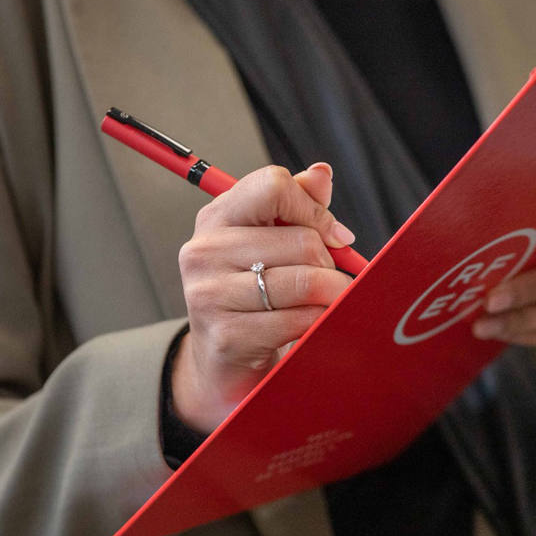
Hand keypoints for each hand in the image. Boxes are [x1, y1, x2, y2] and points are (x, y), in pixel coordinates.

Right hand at [171, 164, 354, 432]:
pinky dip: (317, 324)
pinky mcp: (226, 336)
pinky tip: (311, 327)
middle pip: (300, 239)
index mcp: (217, 217)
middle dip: (328, 263)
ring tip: (329, 303)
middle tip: (330, 280)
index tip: (331, 236)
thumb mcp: (271, 243)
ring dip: (331, 296)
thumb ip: (298, 205)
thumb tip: (321, 173)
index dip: (313, 210)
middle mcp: (204, 251)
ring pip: (304, 281)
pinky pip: (297, 321)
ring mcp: (209, 294)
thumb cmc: (254, 296)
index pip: (273, 186)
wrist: (222, 362)